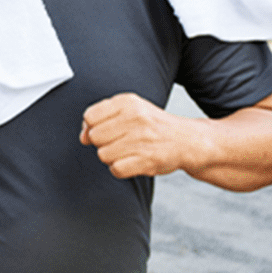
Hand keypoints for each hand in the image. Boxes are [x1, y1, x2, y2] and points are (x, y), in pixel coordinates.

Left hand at [81, 92, 196, 178]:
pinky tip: (132, 161)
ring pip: (103, 155)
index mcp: (128, 102)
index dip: (93, 127)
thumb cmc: (153, 125)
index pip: (89, 117)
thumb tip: (83, 137)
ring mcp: (142, 140)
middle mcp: (135, 118)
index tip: (106, 130)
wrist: (188, 140)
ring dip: (112, 157)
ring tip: (128, 151)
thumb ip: (101, 118)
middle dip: (103, 143)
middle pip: (95, 137)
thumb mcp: (129, 110)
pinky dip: (120, 169)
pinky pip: (115, 169)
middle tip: (121, 142)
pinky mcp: (147, 160)